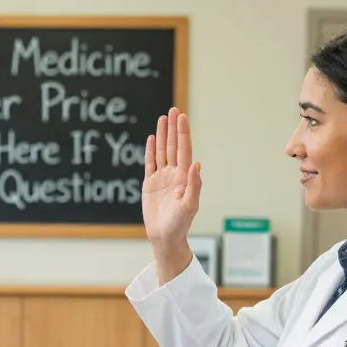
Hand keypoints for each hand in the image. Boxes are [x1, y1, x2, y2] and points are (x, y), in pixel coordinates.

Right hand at [143, 108, 201, 271]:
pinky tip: (151, 139)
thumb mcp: (190, 205)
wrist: (165, 236)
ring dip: (163, 135)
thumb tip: (196, 164)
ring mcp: (162, 177)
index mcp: (184, 177)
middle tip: (174, 110)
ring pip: (162, 151)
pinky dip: (150, 150)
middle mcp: (174, 174)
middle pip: (173, 146)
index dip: (182, 133)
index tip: (182, 117)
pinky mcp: (150, 184)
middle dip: (173, 128)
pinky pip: (150, 163)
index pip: (184, 149)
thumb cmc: (180, 224)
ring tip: (163, 118)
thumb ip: (194, 185)